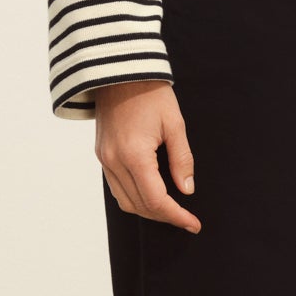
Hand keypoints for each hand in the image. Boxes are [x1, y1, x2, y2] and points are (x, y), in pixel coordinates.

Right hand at [94, 79, 200, 231]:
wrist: (119, 71)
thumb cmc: (150, 92)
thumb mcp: (175, 124)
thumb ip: (182, 159)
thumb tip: (187, 190)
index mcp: (134, 154)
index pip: (156, 200)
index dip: (176, 216)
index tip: (193, 224)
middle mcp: (114, 161)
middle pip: (139, 206)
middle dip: (165, 216)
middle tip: (187, 219)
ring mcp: (105, 159)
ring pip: (125, 201)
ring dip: (148, 210)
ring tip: (171, 210)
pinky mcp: (102, 155)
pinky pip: (116, 188)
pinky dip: (134, 198)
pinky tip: (151, 195)